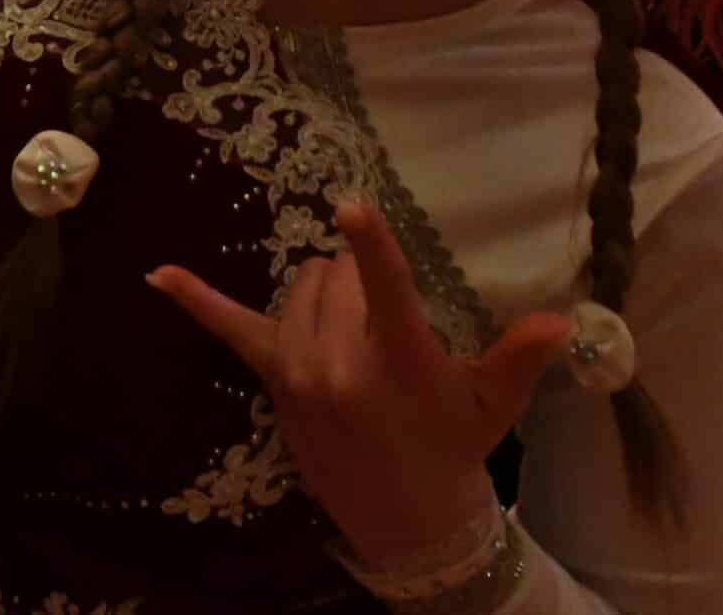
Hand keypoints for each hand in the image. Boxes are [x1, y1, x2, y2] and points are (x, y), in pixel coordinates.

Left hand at [149, 202, 569, 563]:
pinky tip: (158, 273)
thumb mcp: (494, 403)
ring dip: (324, 290)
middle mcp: (342, 360)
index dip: (370, 245)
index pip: (384, 289)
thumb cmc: (455, 446)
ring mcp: (299, 370)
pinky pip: (229, 329)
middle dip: (360, 275)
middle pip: (339, 271)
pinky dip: (195, 299)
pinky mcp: (274, 379)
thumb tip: (564, 319)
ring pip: (302, 285)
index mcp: (400, 359)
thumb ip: (520, 356)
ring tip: (356, 328)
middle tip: (385, 318)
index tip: (351, 204)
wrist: (405, 517)